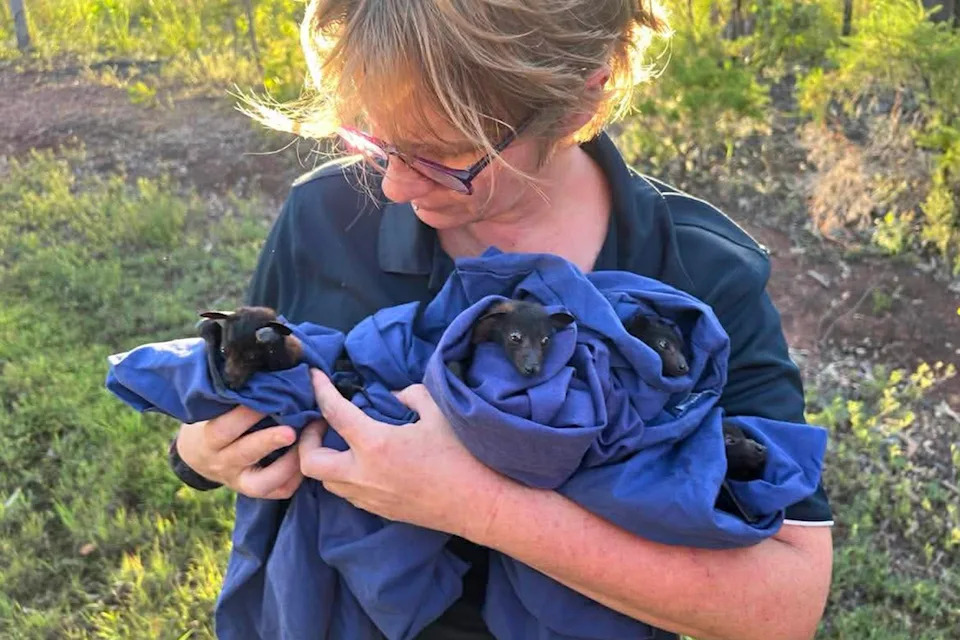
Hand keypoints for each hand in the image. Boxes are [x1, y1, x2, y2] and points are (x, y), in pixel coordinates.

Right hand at [175, 405, 302, 498]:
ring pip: (262, 482)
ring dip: (287, 465)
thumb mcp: (212, 408)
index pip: (223, 428)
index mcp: (207, 439)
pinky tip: (307, 462)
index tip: (268, 397)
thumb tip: (266, 371)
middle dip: (268, 441)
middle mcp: (222, 463)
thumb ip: (233, 396)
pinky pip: (277, 492)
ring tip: (307, 446)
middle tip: (291, 431)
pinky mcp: (254, 492)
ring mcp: (238, 481)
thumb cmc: (211, 420)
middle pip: (244, 454)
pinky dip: (294, 479)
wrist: (197, 456)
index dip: (245, 415)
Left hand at [299, 369, 508, 537]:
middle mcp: (363, 474)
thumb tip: (394, 395)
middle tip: (321, 423)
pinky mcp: (379, 511)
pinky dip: (344, 476)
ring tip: (341, 442)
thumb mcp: (438, 412)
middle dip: (306, 441)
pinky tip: (362, 462)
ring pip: (326, 482)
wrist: (479, 504)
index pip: (334, 412)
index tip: (314, 376)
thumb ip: (410, 395)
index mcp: (375, 444)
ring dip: (325, 460)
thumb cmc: (462, 456)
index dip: (320, 390)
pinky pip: (347, 493)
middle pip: (310, 462)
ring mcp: (369, 497)